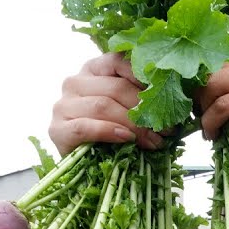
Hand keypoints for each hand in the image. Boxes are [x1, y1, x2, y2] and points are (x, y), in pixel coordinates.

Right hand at [49, 53, 166, 156]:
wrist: (85, 168)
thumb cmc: (111, 134)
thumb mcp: (127, 108)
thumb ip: (140, 96)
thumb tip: (172, 93)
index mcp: (93, 69)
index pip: (119, 60)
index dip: (144, 77)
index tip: (166, 94)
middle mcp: (74, 82)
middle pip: (116, 88)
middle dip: (145, 110)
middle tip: (167, 128)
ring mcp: (62, 105)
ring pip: (103, 106)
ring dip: (133, 125)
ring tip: (154, 140)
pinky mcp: (57, 129)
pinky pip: (85, 127)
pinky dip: (109, 132)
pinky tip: (127, 139)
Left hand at [198, 28, 228, 153]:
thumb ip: (222, 68)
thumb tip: (176, 71)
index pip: (209, 47)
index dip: (195, 73)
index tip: (195, 93)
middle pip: (207, 67)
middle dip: (197, 95)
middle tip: (200, 113)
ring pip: (212, 86)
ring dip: (203, 110)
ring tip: (209, 124)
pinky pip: (223, 106)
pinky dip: (211, 123)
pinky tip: (214, 133)